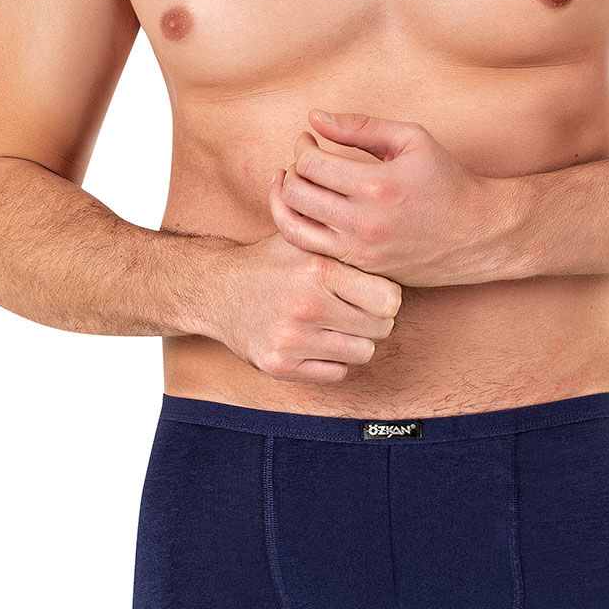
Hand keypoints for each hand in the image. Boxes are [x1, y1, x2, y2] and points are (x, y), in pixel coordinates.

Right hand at [213, 229, 402, 384]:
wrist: (217, 290)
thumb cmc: (272, 262)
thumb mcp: (305, 238)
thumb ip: (343, 238)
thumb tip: (392, 235)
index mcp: (318, 269)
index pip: (389, 299)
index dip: (386, 294)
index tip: (372, 290)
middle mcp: (305, 305)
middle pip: (381, 327)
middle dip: (375, 318)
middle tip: (356, 308)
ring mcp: (291, 339)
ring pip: (363, 352)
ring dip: (356, 340)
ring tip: (339, 324)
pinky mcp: (279, 365)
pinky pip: (337, 373)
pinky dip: (334, 360)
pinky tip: (319, 341)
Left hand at [268, 110, 515, 286]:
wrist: (478, 233)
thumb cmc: (447, 180)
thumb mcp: (411, 139)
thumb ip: (361, 126)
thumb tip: (314, 117)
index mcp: (376, 185)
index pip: (311, 163)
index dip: (302, 145)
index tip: (309, 138)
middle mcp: (364, 223)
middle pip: (296, 194)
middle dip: (292, 170)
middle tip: (303, 159)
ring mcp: (361, 252)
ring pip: (294, 228)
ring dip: (284, 202)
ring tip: (291, 184)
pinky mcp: (362, 269)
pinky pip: (311, 250)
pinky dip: (300, 228)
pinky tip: (307, 211)